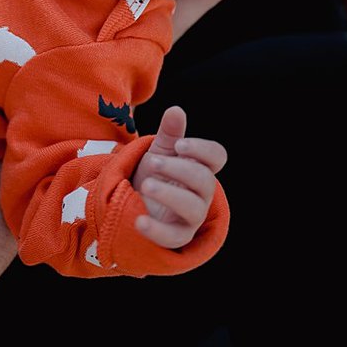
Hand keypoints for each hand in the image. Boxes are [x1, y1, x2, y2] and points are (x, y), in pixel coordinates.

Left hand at [128, 106, 226, 250]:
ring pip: (194, 209)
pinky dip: (157, 230)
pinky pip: (173, 237)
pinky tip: (139, 220)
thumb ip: (169, 134)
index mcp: (199, 168)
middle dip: (180, 170)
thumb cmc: (152, 175)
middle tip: (153, 162)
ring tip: (146, 184)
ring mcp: (190, 218)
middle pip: (205, 182)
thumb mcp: (157, 152)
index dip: (203, 151)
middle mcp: (200, 194)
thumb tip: (176, 110)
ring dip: (171, 195)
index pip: (217, 157)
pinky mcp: (175, 237)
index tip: (180, 146)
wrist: (130, 204)